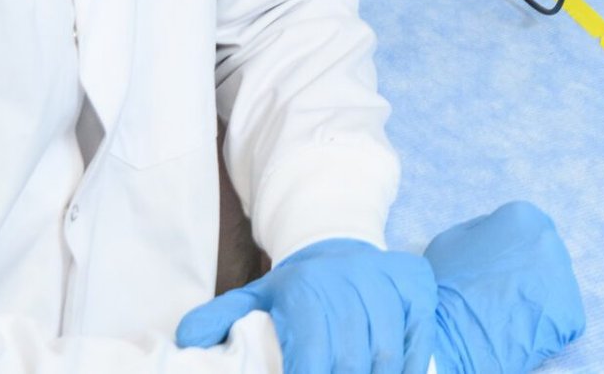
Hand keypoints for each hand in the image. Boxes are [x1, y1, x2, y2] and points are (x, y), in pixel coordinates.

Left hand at [176, 237, 436, 373]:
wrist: (339, 243)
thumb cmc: (295, 287)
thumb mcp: (254, 297)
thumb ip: (220, 319)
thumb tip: (185, 339)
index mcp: (305, 291)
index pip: (312, 360)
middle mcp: (349, 281)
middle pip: (352, 362)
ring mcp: (387, 281)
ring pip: (387, 356)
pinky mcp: (415, 284)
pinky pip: (418, 340)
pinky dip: (408, 368)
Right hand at [426, 201, 585, 373]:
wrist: (448, 336)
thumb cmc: (444, 285)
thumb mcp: (452, 239)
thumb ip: (482, 227)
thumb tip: (497, 230)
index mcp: (523, 216)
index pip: (527, 228)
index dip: (512, 251)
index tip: (497, 270)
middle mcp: (550, 240)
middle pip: (545, 254)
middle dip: (529, 271)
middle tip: (504, 292)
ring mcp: (564, 276)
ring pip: (555, 285)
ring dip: (538, 296)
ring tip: (512, 312)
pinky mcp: (571, 312)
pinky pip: (563, 316)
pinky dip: (546, 323)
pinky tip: (523, 327)